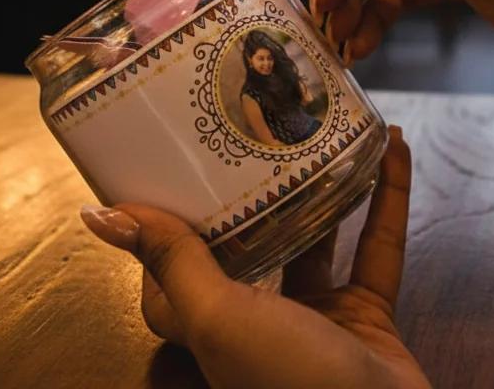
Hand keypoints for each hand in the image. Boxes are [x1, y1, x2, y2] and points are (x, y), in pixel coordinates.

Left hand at [80, 128, 430, 388]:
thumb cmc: (290, 382)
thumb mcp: (220, 318)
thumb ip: (173, 262)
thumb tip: (101, 216)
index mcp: (213, 329)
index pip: (171, 279)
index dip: (164, 233)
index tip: (164, 172)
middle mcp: (260, 324)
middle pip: (250, 246)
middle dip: (255, 193)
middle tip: (257, 130)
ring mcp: (318, 320)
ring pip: (319, 238)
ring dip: (326, 186)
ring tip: (324, 130)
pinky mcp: (370, 316)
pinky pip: (379, 245)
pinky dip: (388, 197)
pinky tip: (392, 148)